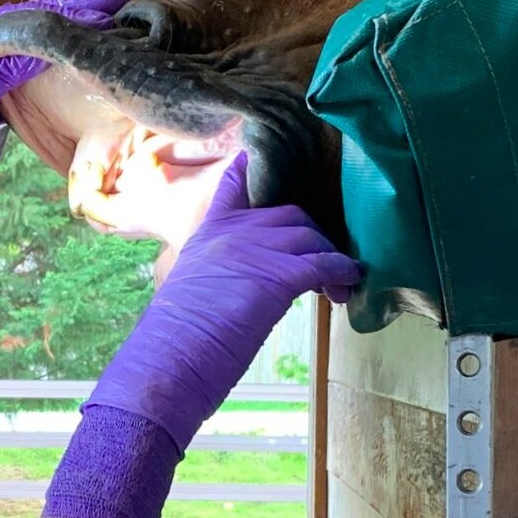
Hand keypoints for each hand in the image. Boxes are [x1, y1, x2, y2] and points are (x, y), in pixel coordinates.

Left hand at [0, 0, 126, 217]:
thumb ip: (3, 69)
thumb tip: (46, 46)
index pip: (27, 13)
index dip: (67, 9)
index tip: (103, 8)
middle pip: (41, 18)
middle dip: (80, 10)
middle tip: (119, 3)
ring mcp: (1, 62)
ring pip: (47, 38)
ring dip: (80, 29)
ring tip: (117, 19)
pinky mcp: (12, 85)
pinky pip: (46, 62)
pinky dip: (70, 54)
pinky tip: (95, 52)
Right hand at [90, 154, 360, 450]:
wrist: (170, 359)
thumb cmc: (174, 339)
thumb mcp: (188, 289)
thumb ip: (216, 273)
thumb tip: (238, 287)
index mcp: (208, 233)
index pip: (234, 185)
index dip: (251, 169)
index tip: (260, 158)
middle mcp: (233, 232)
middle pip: (291, 214)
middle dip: (313, 236)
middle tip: (323, 267)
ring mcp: (255, 250)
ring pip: (311, 237)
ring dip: (331, 258)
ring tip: (338, 285)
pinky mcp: (276, 277)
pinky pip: (323, 264)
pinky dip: (341, 272)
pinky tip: (347, 284)